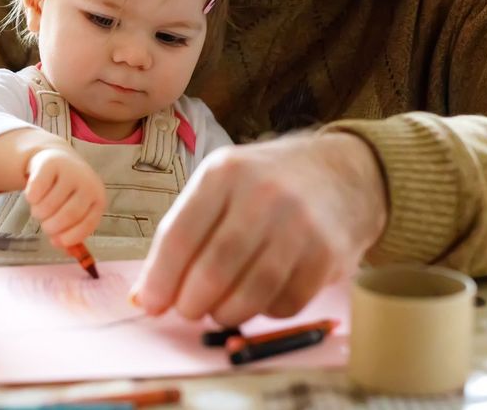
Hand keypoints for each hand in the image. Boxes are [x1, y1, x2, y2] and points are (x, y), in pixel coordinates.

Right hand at [24, 146, 105, 247]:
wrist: (58, 159)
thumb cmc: (67, 192)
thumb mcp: (75, 210)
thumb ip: (72, 231)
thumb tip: (68, 252)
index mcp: (98, 199)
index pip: (88, 223)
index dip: (71, 236)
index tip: (56, 242)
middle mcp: (88, 184)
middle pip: (70, 214)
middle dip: (52, 226)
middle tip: (45, 226)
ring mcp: (70, 172)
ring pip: (50, 204)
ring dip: (39, 213)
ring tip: (39, 210)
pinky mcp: (51, 164)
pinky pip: (36, 189)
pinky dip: (31, 198)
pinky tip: (32, 196)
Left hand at [130, 132, 386, 325]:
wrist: (341, 173)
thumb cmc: (266, 184)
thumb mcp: (221, 186)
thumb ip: (183, 233)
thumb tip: (145, 295)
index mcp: (224, 172)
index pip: (179, 236)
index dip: (160, 279)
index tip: (150, 304)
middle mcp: (262, 194)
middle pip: (213, 269)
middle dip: (191, 302)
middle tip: (188, 310)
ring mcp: (299, 224)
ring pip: (250, 292)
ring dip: (226, 313)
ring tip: (219, 310)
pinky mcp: (328, 254)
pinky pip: (285, 303)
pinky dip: (264, 312)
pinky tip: (258, 300)